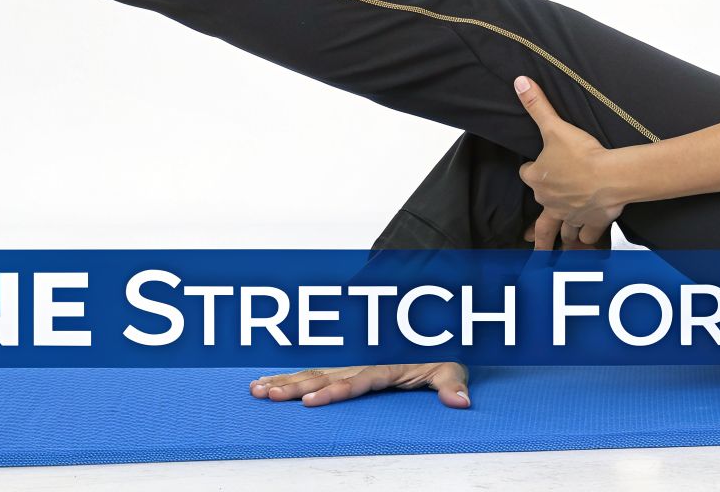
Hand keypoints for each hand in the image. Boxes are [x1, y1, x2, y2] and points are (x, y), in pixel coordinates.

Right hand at [249, 362, 469, 407]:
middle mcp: (359, 360)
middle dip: (294, 387)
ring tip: (257, 390)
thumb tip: (461, 403)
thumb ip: (452, 383)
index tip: (310, 401)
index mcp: (383, 364)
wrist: (427, 315)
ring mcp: (348, 359)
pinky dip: (287, 374)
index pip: (354, 381)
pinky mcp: (342, 360)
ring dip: (284, 380)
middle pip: (323, 376)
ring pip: (310, 370)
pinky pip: (311, 366)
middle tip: (268, 395)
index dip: (333, 391)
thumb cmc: (437, 346)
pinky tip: (265, 382)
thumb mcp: (451, 363)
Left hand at [511, 75, 625, 249]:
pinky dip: (586, 239)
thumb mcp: (554, 126)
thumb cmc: (581, 153)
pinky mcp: (591, 222)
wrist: (609, 177)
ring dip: (557, 237)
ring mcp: (570, 215)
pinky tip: (586, 241)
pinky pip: (586, 236)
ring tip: (551, 252)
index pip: (527, 175)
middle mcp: (550, 201)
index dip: (532, 170)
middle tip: (533, 229)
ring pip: (560, 231)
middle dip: (538, 219)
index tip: (537, 168)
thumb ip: (536, 105)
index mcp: (538, 179)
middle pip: (539, 213)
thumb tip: (519, 83)